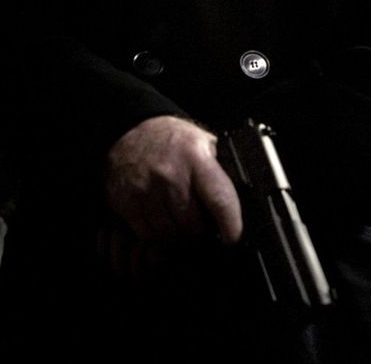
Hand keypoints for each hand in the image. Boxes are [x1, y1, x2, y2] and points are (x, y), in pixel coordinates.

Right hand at [105, 115, 241, 243]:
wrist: (131, 132)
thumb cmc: (173, 141)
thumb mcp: (204, 144)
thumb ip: (221, 171)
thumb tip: (243, 203)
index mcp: (197, 159)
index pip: (220, 200)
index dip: (231, 226)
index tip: (233, 238)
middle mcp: (171, 175)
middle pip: (194, 224)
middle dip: (204, 232)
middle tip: (206, 227)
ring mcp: (146, 190)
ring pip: (171, 234)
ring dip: (181, 237)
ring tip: (185, 226)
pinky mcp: (127, 202)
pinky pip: (149, 235)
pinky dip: (159, 237)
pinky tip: (165, 225)